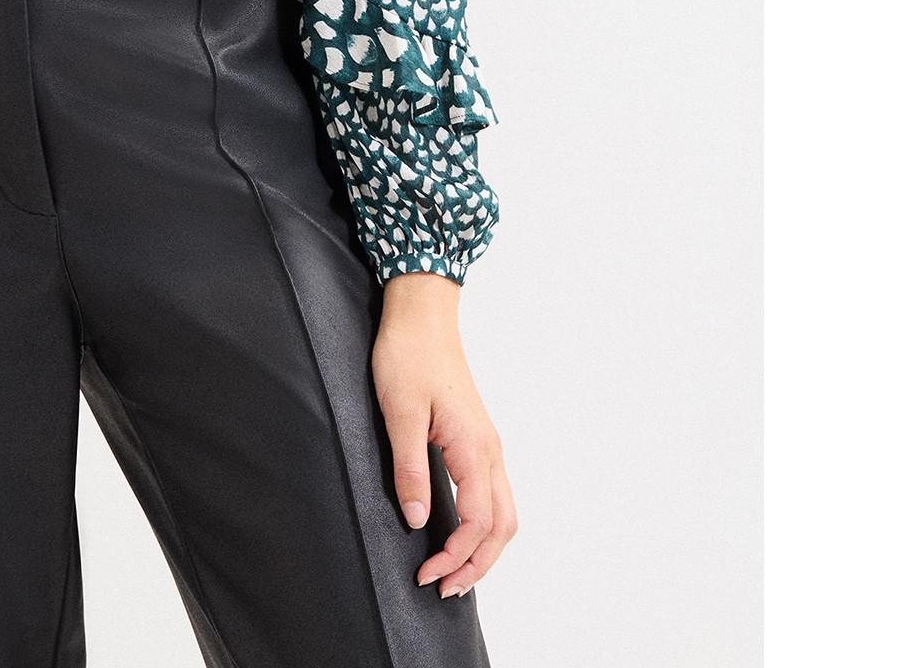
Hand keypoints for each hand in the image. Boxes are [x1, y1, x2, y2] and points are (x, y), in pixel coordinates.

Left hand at [371, 273, 517, 598]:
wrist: (421, 314)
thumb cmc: (407, 355)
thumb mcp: (399, 412)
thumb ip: (410, 468)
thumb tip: (418, 521)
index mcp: (473, 448)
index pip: (477, 522)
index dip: (455, 556)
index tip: (427, 575)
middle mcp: (490, 450)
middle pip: (502, 527)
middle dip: (477, 565)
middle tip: (443, 589)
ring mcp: (487, 444)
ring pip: (504, 513)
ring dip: (484, 548)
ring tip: (454, 571)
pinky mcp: (477, 438)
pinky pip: (494, 494)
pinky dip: (485, 525)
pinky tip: (462, 532)